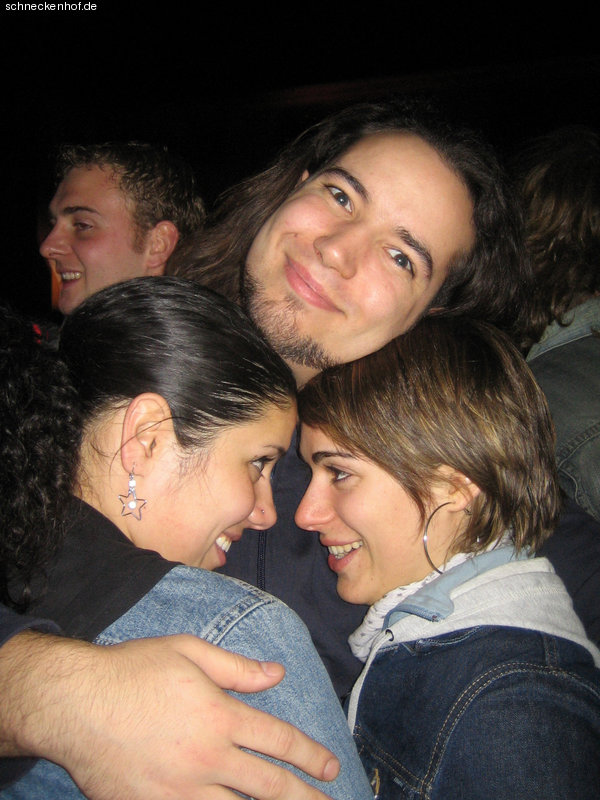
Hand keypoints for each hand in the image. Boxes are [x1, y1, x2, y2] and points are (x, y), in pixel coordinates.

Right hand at [1, 631, 339, 798]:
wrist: (74, 704)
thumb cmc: (132, 670)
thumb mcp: (188, 652)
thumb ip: (236, 667)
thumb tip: (276, 674)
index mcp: (219, 716)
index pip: (279, 740)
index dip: (311, 756)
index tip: (331, 766)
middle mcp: (207, 758)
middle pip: (269, 787)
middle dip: (305, 797)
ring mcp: (180, 790)